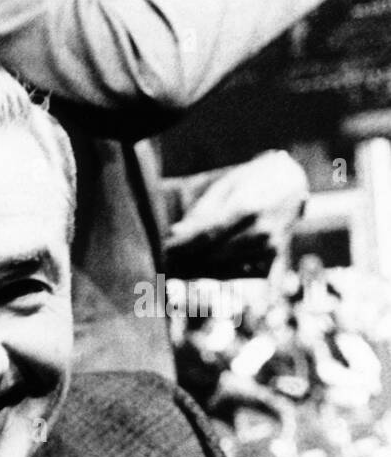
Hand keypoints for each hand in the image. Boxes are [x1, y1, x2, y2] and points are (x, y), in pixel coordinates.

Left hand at [164, 151, 307, 279]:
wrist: (292, 185)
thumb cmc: (251, 183)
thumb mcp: (225, 188)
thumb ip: (201, 213)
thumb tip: (175, 234)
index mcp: (248, 208)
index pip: (207, 235)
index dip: (182, 245)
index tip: (164, 250)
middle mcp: (261, 232)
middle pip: (214, 255)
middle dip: (187, 260)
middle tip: (166, 262)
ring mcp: (268, 248)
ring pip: (224, 268)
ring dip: (199, 270)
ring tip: (179, 268)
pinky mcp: (272, 260)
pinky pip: (238, 273)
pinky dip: (219, 272)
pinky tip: (203, 271)